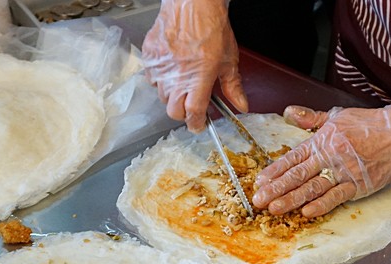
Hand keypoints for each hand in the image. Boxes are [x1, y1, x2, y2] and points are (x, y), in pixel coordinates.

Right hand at [142, 0, 247, 131]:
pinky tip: (171, 69)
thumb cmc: (211, 27)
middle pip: (173, 111)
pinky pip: (151, 78)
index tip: (199, 125)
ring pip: (162, 96)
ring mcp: (161, 68)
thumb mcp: (229, 59)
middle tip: (191, 105)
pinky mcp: (150, 58)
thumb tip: (241, 105)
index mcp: (199, 79)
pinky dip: (160, 80)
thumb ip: (233, 86)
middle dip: (183, 113)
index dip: (196, 123)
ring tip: (183, 82)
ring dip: (172, 95)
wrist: (192, 4)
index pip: (193, 113)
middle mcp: (177, 76)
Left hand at [252, 91, 390, 216]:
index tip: (259, 182)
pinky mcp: (359, 185)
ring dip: (292, 199)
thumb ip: (311, 118)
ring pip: (313, 188)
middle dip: (276, 188)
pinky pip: (337, 197)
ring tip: (274, 208)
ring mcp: (344, 172)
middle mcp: (330, 156)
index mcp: (322, 140)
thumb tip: (289, 112)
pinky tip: (306, 212)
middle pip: (298, 175)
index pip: (293, 158)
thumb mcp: (337, 116)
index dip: (275, 171)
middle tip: (258, 200)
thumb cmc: (370, 124)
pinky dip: (322, 205)